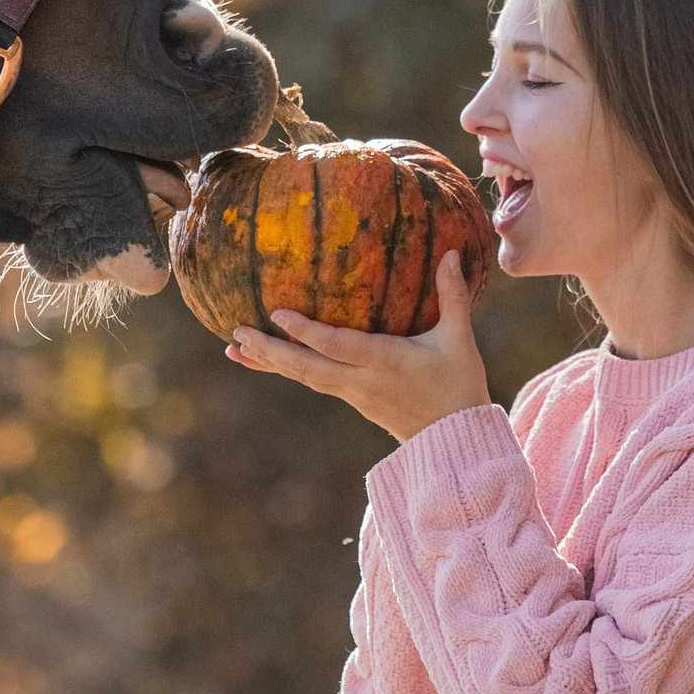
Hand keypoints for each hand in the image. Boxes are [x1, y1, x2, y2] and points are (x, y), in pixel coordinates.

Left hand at [227, 252, 493, 443]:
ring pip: (304, 377)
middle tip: (237, 332)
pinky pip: (311, 382)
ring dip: (268, 362)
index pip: (339, 346)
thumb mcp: (458, 339)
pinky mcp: (351, 400)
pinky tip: (260, 360)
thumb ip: (452, 295)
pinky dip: (284, 370)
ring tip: (234, 347)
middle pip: (308, 368)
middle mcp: (362, 381)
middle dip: (271, 351)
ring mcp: (353, 394)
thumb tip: (449, 253)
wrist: (454, 440)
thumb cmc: (459, 384)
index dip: (307, 332)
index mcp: (386, 362)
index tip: (278, 313)